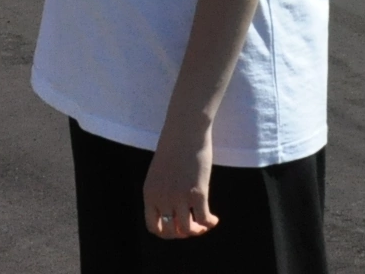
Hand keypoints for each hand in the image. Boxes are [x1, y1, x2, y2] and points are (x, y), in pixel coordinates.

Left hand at [143, 115, 218, 239]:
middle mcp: (162, 198)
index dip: (166, 232)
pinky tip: (215, 219)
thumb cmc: (175, 145)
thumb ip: (162, 190)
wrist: (185, 129)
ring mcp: (179, 197)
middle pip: (170, 232)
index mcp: (150, 193)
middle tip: (193, 226)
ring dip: (197, 231)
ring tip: (204, 224)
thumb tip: (175, 209)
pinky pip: (203, 219)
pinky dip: (210, 223)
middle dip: (182, 233)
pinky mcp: (197, 193)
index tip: (177, 225)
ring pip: (187, 230)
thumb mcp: (160, 172)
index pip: (153, 227)